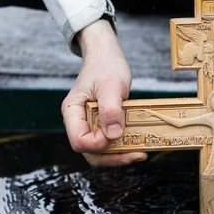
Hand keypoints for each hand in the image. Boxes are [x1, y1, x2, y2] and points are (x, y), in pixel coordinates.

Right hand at [61, 20, 146, 166]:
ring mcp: (90, 124)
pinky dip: (122, 146)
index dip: (97, 144)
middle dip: (112, 157)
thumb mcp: (111, 84)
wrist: (106, 56)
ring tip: (140, 152)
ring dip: (119, 155)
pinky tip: (137, 144)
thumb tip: (113, 135)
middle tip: (137, 154)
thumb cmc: (105, 66)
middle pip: (89, 152)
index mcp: (73, 112)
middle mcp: (79, 122)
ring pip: (100, 151)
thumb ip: (110, 109)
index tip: (115, 135)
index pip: (78, 141)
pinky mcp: (102, 124)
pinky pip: (109, 142)